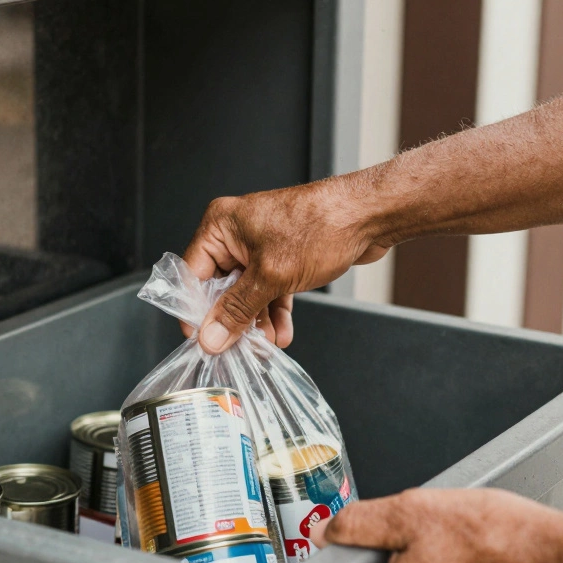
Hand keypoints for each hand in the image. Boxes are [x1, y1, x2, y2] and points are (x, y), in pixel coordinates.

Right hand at [182, 176, 388, 353]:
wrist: (369, 215)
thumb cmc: (322, 226)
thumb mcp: (271, 276)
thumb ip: (237, 309)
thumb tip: (211, 335)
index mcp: (221, 225)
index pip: (193, 274)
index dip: (196, 310)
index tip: (203, 339)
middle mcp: (236, 233)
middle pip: (220, 286)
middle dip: (232, 319)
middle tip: (237, 346)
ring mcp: (260, 245)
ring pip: (247, 292)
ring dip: (256, 321)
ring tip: (265, 344)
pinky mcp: (281, 257)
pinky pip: (268, 290)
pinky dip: (274, 311)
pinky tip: (281, 333)